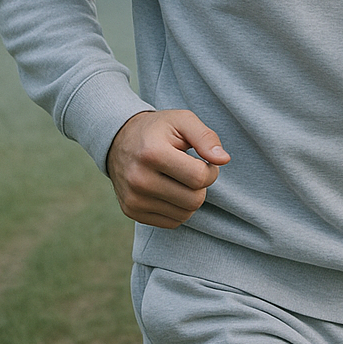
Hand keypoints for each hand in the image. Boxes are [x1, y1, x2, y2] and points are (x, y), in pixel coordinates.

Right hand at [105, 109, 229, 228]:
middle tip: (192, 171)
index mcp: (152, 153)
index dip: (210, 170)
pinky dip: (178, 209)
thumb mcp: (182, 121)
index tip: (203, 160)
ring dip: (190, 198)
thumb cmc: (157, 130)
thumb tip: (223, 159)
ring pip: (185, 214)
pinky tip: (169, 190)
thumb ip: (206, 137)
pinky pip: (172, 223)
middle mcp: (139, 179)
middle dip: (201, 186)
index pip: (199, 178)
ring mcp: (133, 199)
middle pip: (194, 200)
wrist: (118, 141)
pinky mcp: (131, 211)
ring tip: (179, 179)